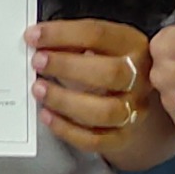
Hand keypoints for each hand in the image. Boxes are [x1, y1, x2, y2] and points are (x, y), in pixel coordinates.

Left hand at [28, 18, 164, 158]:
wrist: (132, 97)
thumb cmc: (108, 65)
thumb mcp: (97, 45)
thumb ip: (72, 43)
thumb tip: (38, 42)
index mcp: (132, 45)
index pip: (98, 35)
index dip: (62, 34)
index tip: (34, 36)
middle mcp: (140, 77)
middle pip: (110, 73)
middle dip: (67, 67)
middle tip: (38, 63)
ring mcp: (134, 109)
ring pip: (104, 111)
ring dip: (65, 100)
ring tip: (40, 90)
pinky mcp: (123, 136)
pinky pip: (96, 140)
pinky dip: (67, 129)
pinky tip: (48, 116)